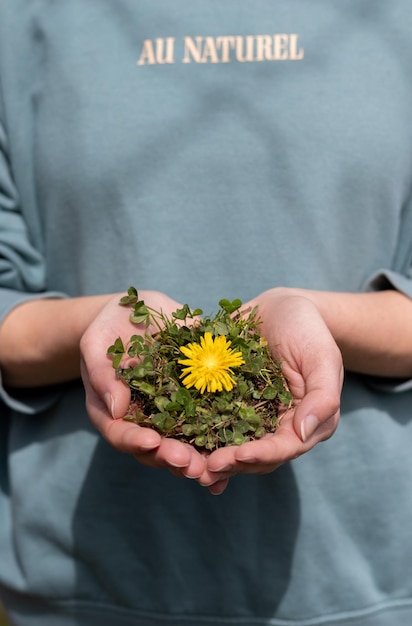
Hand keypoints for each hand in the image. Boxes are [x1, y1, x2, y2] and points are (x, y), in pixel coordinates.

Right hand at [80, 290, 205, 479]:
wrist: (137, 312)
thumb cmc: (111, 326)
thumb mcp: (98, 342)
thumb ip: (102, 372)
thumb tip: (116, 408)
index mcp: (112, 410)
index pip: (119, 434)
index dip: (135, 441)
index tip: (153, 442)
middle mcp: (141, 419)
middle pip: (154, 449)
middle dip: (173, 458)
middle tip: (191, 465)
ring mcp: (168, 414)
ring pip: (182, 445)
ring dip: (197, 461)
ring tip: (213, 470)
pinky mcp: (194, 403)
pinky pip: (207, 425)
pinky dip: (220, 444)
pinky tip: (237, 457)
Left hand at [201, 288, 343, 491]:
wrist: (281, 307)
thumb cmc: (308, 329)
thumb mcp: (322, 357)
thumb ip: (322, 397)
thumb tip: (303, 432)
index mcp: (303, 422)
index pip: (283, 447)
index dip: (261, 455)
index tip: (239, 456)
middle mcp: (275, 426)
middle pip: (254, 456)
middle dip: (230, 463)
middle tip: (205, 467)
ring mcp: (249, 415)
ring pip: (229, 445)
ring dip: (209, 457)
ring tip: (186, 463)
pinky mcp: (226, 402)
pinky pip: (209, 421)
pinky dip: (194, 434)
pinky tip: (173, 442)